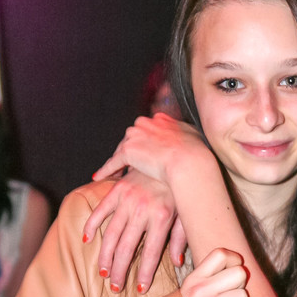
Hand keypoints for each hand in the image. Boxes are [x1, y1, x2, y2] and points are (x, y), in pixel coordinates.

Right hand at [83, 171, 186, 292]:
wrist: (172, 155)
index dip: (144, 273)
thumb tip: (176, 263)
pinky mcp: (117, 191)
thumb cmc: (180, 189)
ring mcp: (127, 200)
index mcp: (162, 218)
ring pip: (112, 235)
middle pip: (127, 249)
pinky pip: (100, 211)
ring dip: (105, 256)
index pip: (151, 254)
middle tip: (115, 287)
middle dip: (120, 271)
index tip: (139, 288)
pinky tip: (87, 241)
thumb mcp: (186, 213)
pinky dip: (92, 225)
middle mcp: (143, 211)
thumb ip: (181, 238)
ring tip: (102, 273)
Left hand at [93, 113, 211, 187]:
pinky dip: (106, 170)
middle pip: (132, 138)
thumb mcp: (194, 137)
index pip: (147, 131)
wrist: (188, 161)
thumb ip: (185, 135)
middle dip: (131, 152)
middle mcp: (145, 123)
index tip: (144, 153)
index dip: (145, 144)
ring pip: (122, 150)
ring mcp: (135, 135)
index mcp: (160, 120)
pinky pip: (114, 162)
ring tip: (115, 173)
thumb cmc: (196, 153)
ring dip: (119, 161)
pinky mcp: (128, 150)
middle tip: (129, 166)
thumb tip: (186, 138)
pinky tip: (100, 177)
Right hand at [180, 248, 248, 296]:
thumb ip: (209, 277)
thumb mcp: (190, 290)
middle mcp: (199, 291)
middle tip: (228, 295)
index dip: (234, 261)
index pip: (221, 254)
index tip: (231, 271)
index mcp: (194, 278)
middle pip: (239, 273)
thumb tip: (238, 265)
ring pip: (243, 296)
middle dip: (239, 285)